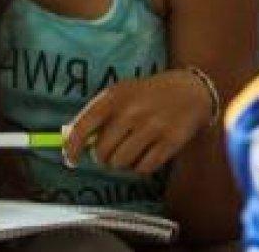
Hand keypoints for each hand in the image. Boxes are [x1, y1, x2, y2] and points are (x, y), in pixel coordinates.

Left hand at [63, 69, 213, 175]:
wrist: (189, 90)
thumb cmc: (146, 95)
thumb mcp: (120, 93)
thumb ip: (96, 114)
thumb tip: (70, 140)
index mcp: (114, 97)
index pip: (83, 126)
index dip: (72, 147)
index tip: (70, 160)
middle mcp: (131, 111)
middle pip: (102, 152)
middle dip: (103, 157)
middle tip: (111, 152)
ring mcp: (152, 127)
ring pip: (121, 163)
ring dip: (122, 163)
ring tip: (130, 150)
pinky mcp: (170, 142)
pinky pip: (143, 168)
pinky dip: (140, 167)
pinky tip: (146, 154)